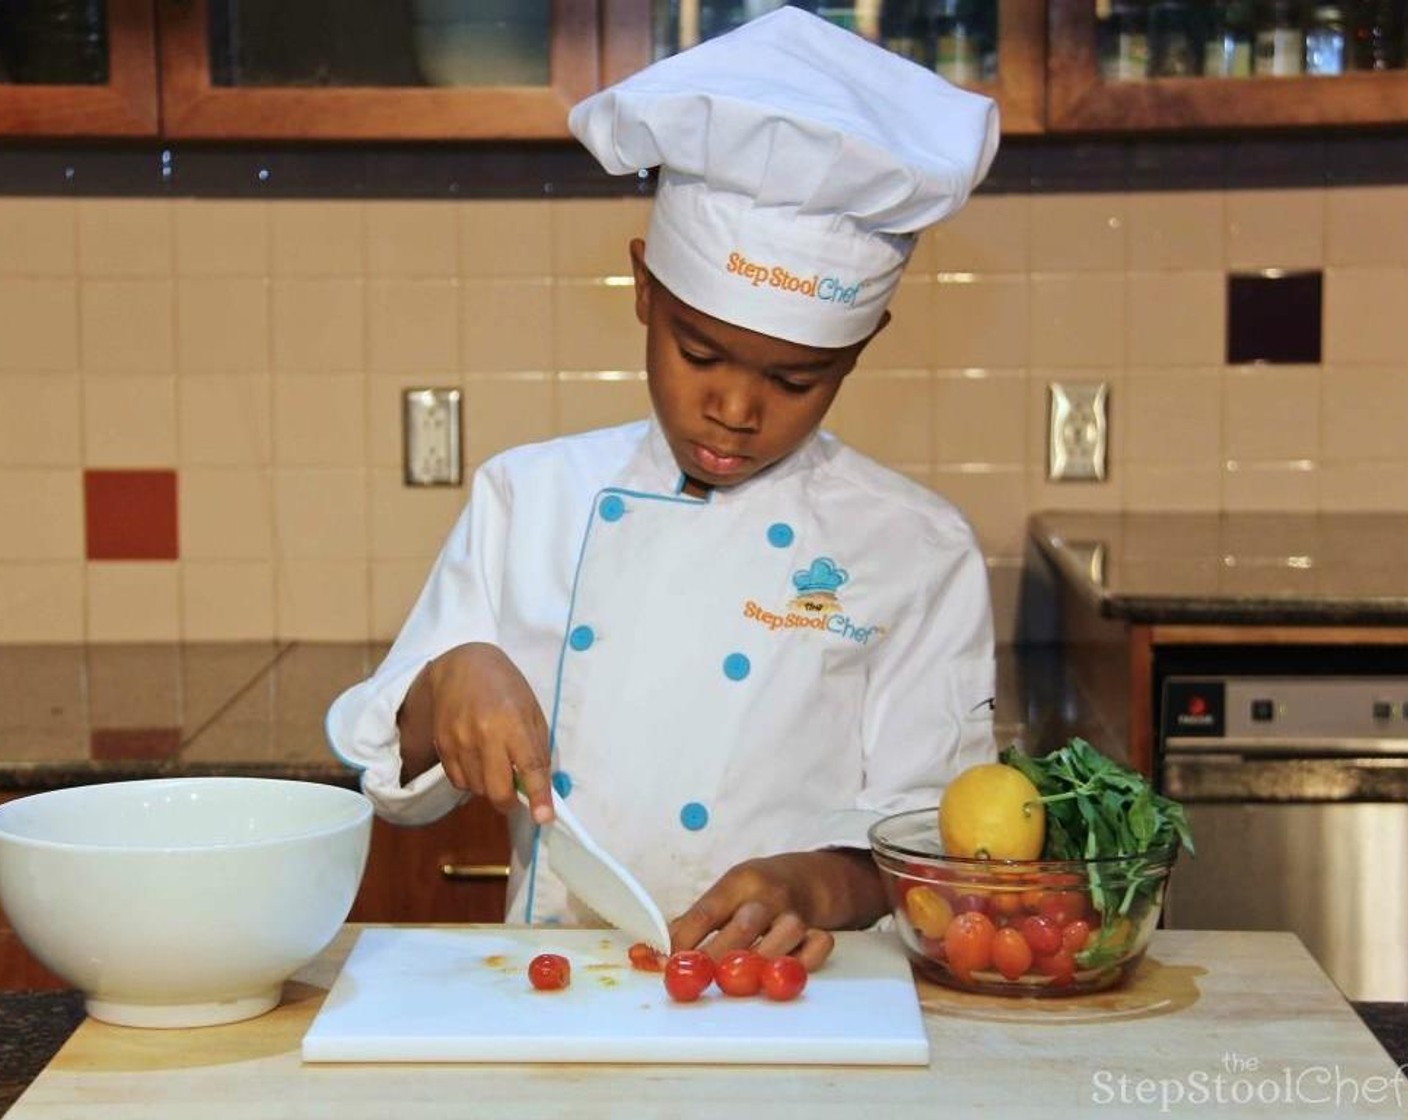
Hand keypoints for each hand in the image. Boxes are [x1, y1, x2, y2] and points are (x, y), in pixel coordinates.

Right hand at [398, 642, 553, 822]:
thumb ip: (536, 750)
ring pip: (477, 790)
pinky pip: (459, 782)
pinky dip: (471, 780)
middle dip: (510, 802)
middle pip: (497, 790)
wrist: (462, 666)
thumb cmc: (506, 688)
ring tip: (495, 765)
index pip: (529, 767)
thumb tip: (540, 789)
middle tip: (516, 798)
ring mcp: (459, 742)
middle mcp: (484, 735)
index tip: (544, 817)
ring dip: (490, 788)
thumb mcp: (532, 711)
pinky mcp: (442, 747)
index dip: (538, 796)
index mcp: (513, 722)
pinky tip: (477, 761)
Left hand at [667, 850, 884, 971]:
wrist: (804, 877)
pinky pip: (817, 947)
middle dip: (717, 958)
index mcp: (738, 882)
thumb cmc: (754, 891)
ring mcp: (796, 913)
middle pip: (743, 927)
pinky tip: (779, 977)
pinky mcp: (818, 930)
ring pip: (783, 936)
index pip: (707, 912)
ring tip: (736, 984)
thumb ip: (694, 922)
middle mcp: (768, 895)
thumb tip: (654, 953)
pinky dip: (802, 964)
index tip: (667, 964)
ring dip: (759, 964)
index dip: (685, 940)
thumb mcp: (724, 893)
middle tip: (697, 981)